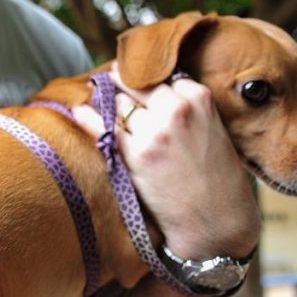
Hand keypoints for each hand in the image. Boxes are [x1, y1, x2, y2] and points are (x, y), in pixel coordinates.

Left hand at [73, 68, 259, 259]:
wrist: (215, 219)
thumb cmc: (216, 177)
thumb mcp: (212, 129)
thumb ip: (187, 108)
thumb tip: (151, 90)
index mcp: (198, 98)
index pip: (162, 77)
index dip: (147, 83)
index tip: (133, 80)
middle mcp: (176, 110)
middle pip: (137, 86)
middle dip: (123, 85)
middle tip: (110, 82)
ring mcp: (154, 132)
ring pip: (121, 105)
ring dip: (109, 104)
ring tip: (98, 99)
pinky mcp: (136, 156)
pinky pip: (105, 129)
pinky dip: (89, 118)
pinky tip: (80, 111)